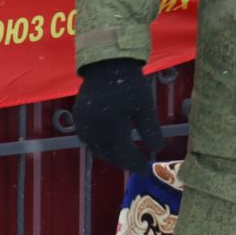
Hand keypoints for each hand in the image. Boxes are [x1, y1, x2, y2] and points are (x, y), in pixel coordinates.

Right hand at [72, 58, 162, 174]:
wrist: (106, 65)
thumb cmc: (130, 86)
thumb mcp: (145, 108)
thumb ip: (150, 130)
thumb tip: (158, 150)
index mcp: (111, 129)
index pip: (123, 155)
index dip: (135, 163)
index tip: (145, 169)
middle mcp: (93, 131)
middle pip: (108, 154)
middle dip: (123, 161)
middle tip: (136, 165)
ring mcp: (82, 125)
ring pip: (96, 148)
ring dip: (110, 155)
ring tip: (125, 157)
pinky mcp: (77, 118)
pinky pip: (87, 139)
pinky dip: (100, 145)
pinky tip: (110, 144)